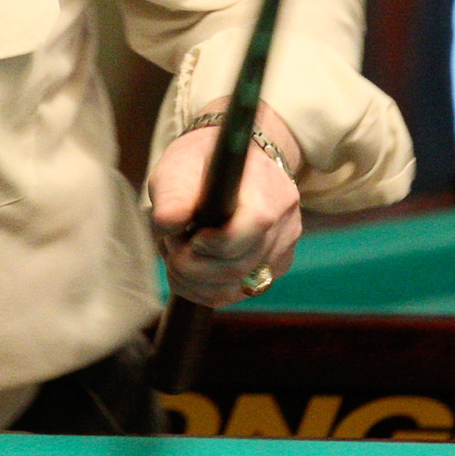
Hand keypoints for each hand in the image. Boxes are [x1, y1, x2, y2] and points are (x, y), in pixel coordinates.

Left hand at [147, 99, 302, 306]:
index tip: (189, 236)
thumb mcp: (180, 165)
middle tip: (170, 245)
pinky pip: (239, 293)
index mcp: (270, 191)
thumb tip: (169, 224)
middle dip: (193, 265)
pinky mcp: (273, 268)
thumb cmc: (203, 162)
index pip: (253, 226)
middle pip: (240, 265)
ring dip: (194, 281)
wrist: (232, 164)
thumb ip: (174, 194)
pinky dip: (205, 290)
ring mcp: (283, 250)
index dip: (215, 242)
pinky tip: (188, 269)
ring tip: (175, 254)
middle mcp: (285, 223)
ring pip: (238, 287)